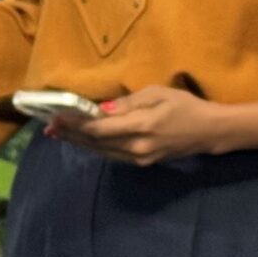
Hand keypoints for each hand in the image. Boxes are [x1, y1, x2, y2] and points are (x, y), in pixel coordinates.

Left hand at [54, 86, 225, 164]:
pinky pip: (111, 155)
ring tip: (59, 134)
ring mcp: (139, 159)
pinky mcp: (141, 163)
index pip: (100, 128)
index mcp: (141, 127)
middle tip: (48, 126)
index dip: (76, 124)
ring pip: (101, 151)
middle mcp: (136, 147)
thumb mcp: (159, 93)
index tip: (56, 117)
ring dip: (79, 143)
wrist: (208, 131)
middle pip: (96, 142)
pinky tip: (83, 141)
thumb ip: (129, 102)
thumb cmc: (185, 106)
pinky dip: (94, 147)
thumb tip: (102, 109)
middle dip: (71, 134)